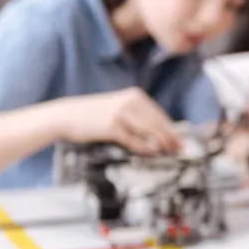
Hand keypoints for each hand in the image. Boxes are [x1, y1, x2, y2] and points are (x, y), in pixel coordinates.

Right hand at [57, 87, 180, 154]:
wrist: (67, 115)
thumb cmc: (95, 114)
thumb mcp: (120, 108)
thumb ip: (139, 116)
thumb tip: (161, 133)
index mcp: (135, 96)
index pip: (160, 115)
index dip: (172, 130)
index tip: (181, 141)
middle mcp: (129, 102)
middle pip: (158, 124)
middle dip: (170, 138)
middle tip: (179, 150)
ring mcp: (121, 114)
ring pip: (149, 132)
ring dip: (161, 144)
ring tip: (169, 153)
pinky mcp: (112, 127)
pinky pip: (134, 140)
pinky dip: (145, 148)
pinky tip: (152, 153)